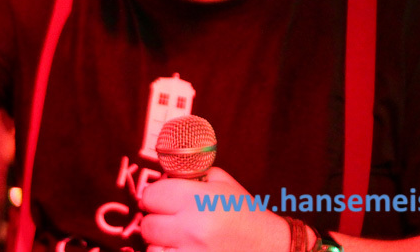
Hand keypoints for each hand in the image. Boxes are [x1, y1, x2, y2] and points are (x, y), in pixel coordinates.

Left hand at [139, 168, 291, 251]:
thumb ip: (189, 176)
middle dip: (157, 220)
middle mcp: (193, 229)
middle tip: (173, 220)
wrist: (271, 248)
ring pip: (152, 248)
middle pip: (148, 224)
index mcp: (199, 200)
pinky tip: (184, 249)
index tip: (162, 200)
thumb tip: (160, 176)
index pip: (151, 195)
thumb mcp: (221, 183)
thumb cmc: (246, 215)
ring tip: (180, 238)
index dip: (156, 196)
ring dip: (161, 243)